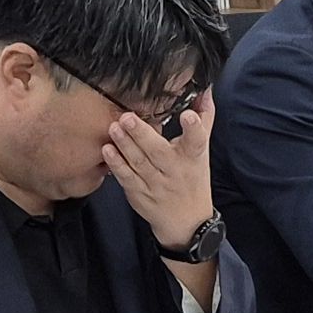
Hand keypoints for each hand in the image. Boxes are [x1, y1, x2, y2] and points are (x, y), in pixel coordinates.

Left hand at [103, 86, 215, 251]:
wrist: (186, 222)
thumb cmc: (193, 178)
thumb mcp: (202, 150)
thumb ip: (203, 118)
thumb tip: (205, 90)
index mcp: (192, 157)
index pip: (197, 141)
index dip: (194, 128)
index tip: (188, 115)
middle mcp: (174, 171)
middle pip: (158, 151)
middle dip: (142, 134)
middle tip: (127, 117)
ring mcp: (156, 184)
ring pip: (139, 163)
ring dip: (124, 145)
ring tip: (113, 128)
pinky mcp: (139, 193)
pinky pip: (126, 177)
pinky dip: (117, 164)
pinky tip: (107, 150)